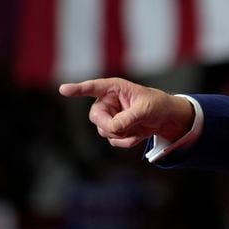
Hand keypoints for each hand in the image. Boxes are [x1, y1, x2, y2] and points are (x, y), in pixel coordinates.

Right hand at [59, 77, 194, 147]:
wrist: (165, 118)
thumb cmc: (156, 105)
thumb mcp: (145, 109)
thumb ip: (128, 118)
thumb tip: (113, 128)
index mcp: (114, 88)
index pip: (92, 88)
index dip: (77, 89)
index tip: (63, 90)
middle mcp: (107, 102)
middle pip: (96, 117)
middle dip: (110, 125)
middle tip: (125, 127)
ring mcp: (109, 117)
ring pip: (104, 131)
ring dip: (122, 134)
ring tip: (138, 127)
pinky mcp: (113, 130)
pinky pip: (113, 140)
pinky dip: (127, 141)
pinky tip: (138, 134)